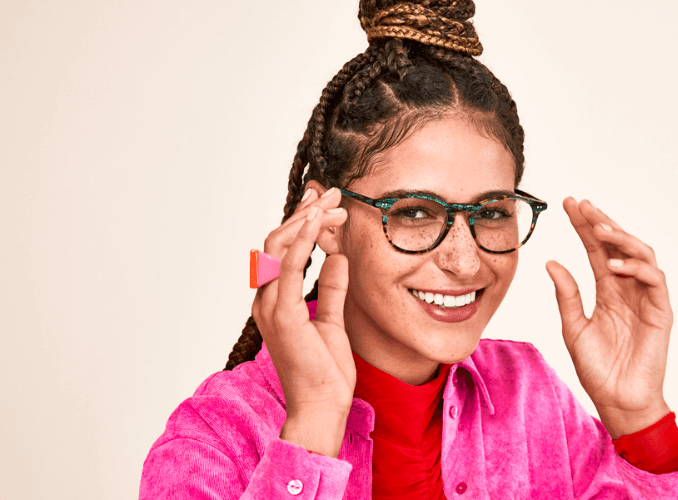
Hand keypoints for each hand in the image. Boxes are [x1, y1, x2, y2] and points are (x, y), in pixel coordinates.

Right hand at [251, 187, 352, 455]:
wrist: (321, 406)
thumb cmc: (325, 373)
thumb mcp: (333, 320)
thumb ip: (332, 289)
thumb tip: (337, 257)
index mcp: (275, 302)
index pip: (283, 252)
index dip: (304, 224)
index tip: (328, 204)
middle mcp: (267, 300)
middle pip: (277, 242)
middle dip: (306, 213)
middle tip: (333, 194)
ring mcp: (271, 306)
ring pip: (278, 247)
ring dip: (306, 220)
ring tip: (331, 203)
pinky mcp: (282, 313)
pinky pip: (287, 267)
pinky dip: (301, 241)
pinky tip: (317, 222)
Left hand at [546, 197, 672, 437]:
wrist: (617, 401)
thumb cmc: (597, 369)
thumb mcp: (573, 327)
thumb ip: (566, 295)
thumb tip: (551, 262)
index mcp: (607, 290)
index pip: (596, 250)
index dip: (584, 226)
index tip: (568, 204)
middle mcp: (628, 289)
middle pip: (618, 246)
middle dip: (602, 223)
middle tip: (583, 206)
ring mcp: (646, 298)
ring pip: (641, 255)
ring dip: (621, 238)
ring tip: (598, 229)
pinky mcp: (660, 312)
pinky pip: (654, 281)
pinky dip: (636, 268)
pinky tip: (614, 266)